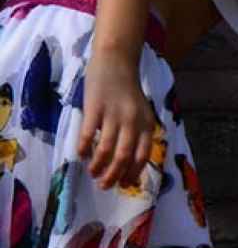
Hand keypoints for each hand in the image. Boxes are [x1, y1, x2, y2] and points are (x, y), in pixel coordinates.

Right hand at [79, 51, 157, 190]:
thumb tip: (129, 162)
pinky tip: (80, 154)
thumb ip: (137, 133)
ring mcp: (114, 115)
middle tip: (105, 186)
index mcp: (146, 123)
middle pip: (124, 157)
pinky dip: (83, 148)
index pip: (143, 155)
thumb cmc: (127, 91)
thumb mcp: (140, 112)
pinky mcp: (95, 108)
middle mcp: (133, 121)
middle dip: (114, 176)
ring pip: (106, 149)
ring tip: (92, 173)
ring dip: (98, 166)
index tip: (125, 185)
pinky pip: (87, 134)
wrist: (116, 62)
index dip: (134, 173)